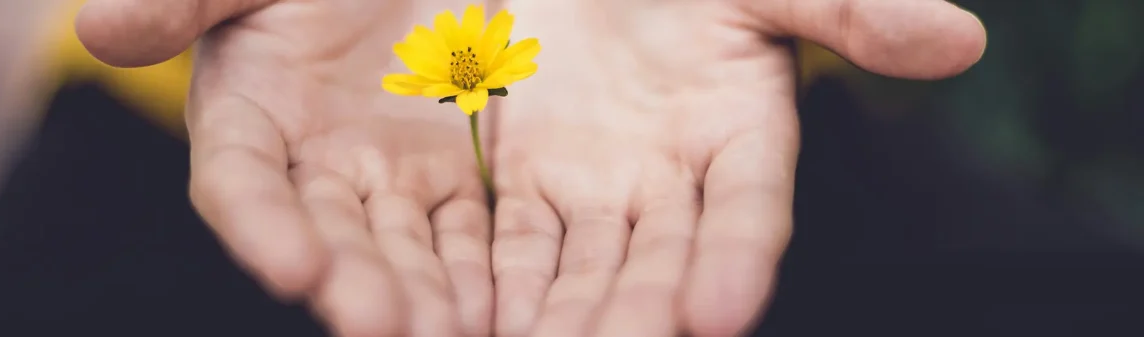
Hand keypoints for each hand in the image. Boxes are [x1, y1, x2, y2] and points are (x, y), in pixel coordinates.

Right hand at [78, 0, 497, 334]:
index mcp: (247, 116)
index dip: (260, 226)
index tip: (292, 265)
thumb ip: (182, 2)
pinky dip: (472, 272)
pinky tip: (486, 312)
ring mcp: (382, 177)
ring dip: (418, 295)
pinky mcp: (447, 176)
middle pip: (325, 234)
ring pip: (398, 247)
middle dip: (351, 282)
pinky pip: (461, 232)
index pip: (240, 182)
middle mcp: (310, 166)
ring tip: (442, 334)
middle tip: (378, 326)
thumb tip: (95, 31)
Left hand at [488, 0, 984, 335]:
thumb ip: (850, 11)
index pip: (748, 210)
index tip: (724, 310)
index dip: (738, 258)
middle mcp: (669, 185)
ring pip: (581, 270)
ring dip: (566, 320)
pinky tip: (487, 324)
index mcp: (741, 136)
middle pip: (658, 264)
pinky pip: (511, 243)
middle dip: (638, 315)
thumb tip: (962, 41)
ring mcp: (593, 190)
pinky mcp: (523, 184)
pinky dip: (500, 287)